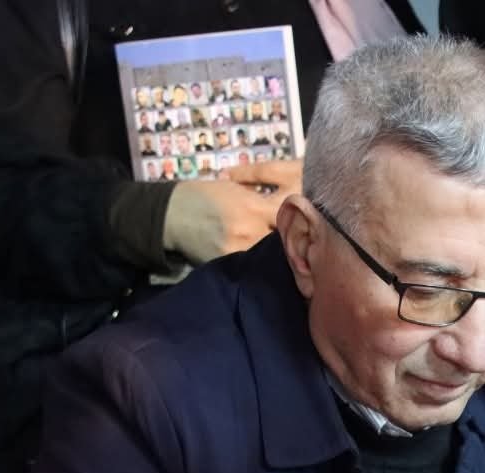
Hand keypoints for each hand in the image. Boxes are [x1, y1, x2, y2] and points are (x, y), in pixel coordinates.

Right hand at [161, 160, 302, 264]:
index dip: (303, 225)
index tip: (313, 230)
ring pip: (269, 259)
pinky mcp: (226, 263)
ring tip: (292, 264)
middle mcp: (249, 229)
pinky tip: (266, 272)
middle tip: (309, 252)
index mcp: (254, 206)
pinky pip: (250, 268)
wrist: (171, 213)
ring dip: (279, 260)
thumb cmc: (205, 196)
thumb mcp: (236, 189)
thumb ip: (264, 200)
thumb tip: (291, 212)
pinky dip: (258, 268)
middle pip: (284, 243)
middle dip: (295, 246)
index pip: (290, 218)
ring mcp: (238, 249)